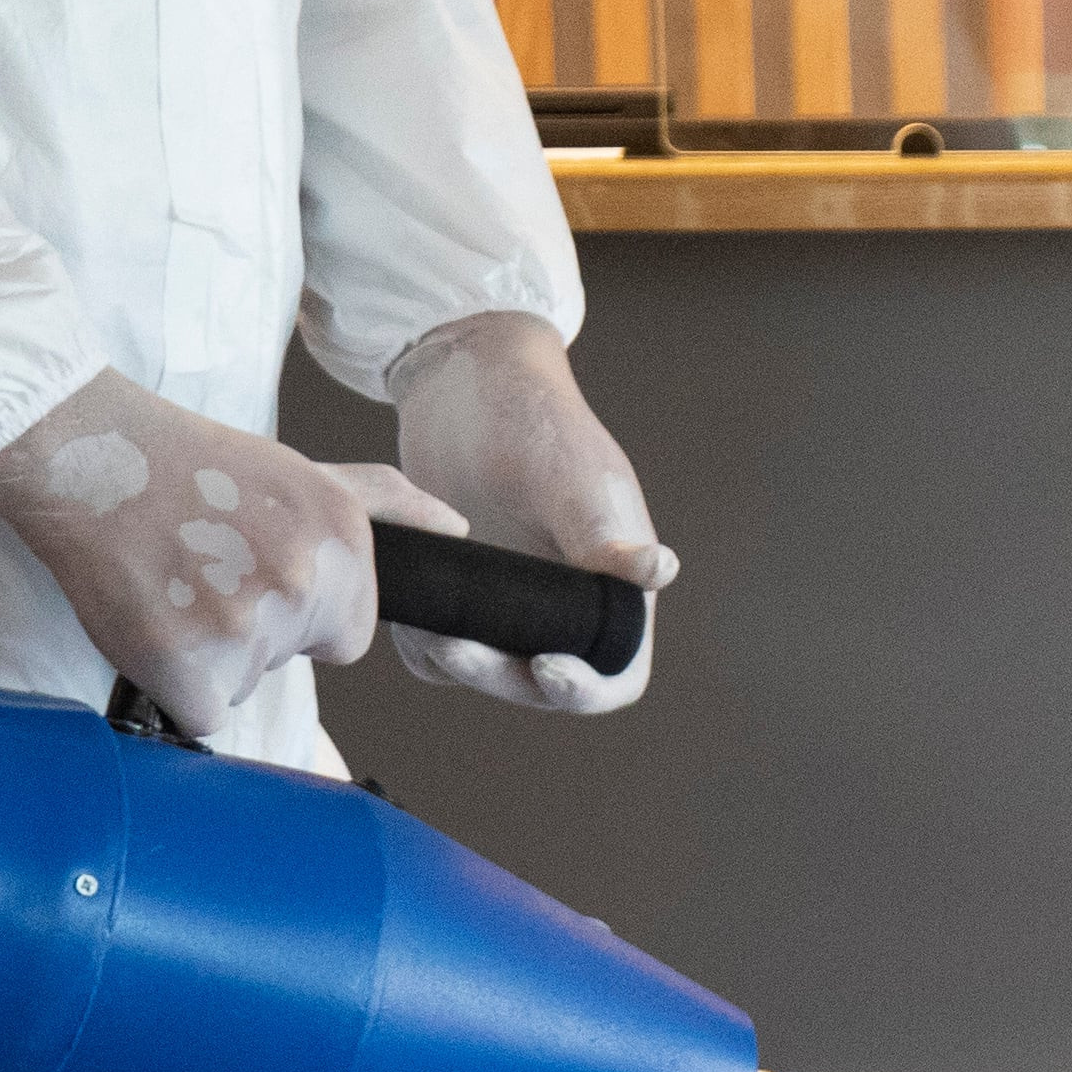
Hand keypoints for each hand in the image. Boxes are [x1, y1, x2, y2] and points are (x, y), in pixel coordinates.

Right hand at [0, 370, 378, 739]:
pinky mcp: (190, 666)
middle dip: (248, 630)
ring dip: (205, 653)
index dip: (295, 615)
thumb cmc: (185, 464)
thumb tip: (455, 527)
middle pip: (289, 658)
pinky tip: (150, 619)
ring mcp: (247, 626)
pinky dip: (170, 683)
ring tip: (169, 581)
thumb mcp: (302, 471)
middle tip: (199, 568)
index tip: (247, 567)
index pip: (346, 637)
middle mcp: (306, 583)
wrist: (86, 453)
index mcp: (345, 542)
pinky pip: (199, 714)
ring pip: (241, 684)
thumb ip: (384, 504)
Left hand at [386, 311, 674, 713]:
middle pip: (541, 685)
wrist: (463, 383)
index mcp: (613, 590)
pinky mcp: (461, 594)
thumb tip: (660, 572)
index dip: (587, 688)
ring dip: (456, 661)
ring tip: (428, 620)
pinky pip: (437, 647)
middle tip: (456, 645)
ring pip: (486, 671)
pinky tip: (411, 604)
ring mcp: (509, 604)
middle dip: (500, 675)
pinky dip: (422, 639)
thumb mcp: (572, 480)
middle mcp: (564, 608)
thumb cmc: (536, 421)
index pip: (615, 673)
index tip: (546, 668)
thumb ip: (605, 537)